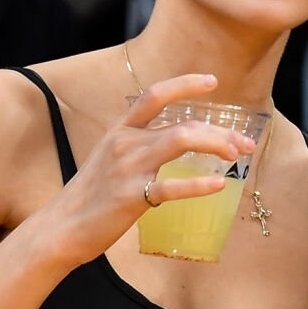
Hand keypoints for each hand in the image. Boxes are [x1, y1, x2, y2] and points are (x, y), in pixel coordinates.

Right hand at [40, 73, 253, 267]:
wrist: (61, 227)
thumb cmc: (90, 197)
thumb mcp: (110, 159)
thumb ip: (138, 146)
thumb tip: (173, 143)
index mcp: (119, 131)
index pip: (154, 95)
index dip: (185, 84)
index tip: (212, 81)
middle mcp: (125, 143)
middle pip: (182, 124)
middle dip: (220, 131)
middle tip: (245, 143)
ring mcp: (129, 168)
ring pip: (181, 141)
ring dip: (216, 145)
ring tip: (237, 156)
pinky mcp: (132, 197)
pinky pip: (172, 187)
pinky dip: (198, 185)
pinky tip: (218, 185)